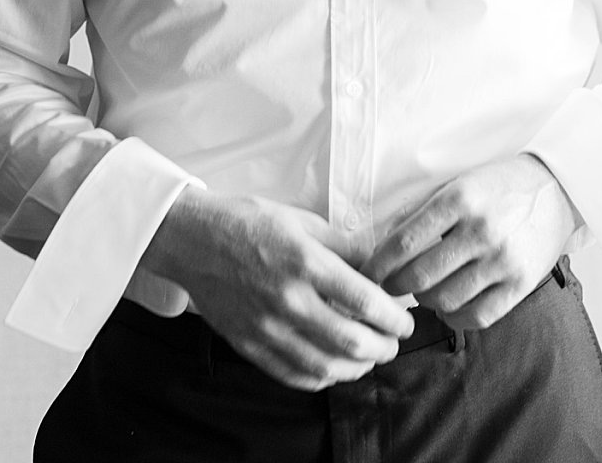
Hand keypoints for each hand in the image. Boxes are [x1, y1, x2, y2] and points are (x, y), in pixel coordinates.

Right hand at [140, 190, 414, 390]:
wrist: (194, 241)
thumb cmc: (252, 224)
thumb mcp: (306, 222)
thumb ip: (346, 247)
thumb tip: (379, 267)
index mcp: (307, 263)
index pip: (365, 301)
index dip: (394, 318)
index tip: (406, 321)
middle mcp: (287, 299)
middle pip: (349, 341)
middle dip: (383, 347)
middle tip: (394, 342)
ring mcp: (265, 326)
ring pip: (322, 365)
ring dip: (356, 368)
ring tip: (370, 358)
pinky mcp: (247, 344)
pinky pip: (290, 374)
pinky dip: (320, 378)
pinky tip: (334, 369)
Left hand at [359, 154, 577, 330]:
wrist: (559, 188)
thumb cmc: (500, 187)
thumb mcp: (459, 183)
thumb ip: (420, 212)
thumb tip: (378, 248)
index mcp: (460, 198)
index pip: (402, 244)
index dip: (377, 266)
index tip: (368, 275)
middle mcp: (482, 228)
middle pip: (418, 277)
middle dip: (395, 287)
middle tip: (392, 287)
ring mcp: (504, 258)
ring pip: (444, 300)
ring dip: (426, 301)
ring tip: (426, 291)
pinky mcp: (522, 281)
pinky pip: (477, 316)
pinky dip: (456, 316)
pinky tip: (451, 304)